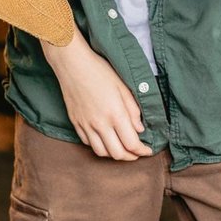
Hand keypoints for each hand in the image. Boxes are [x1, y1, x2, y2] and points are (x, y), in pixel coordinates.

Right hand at [43, 31, 151, 160]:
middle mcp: (100, 124)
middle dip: (130, 157)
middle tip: (137, 153)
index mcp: (115, 114)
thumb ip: (133, 110)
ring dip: (114, 155)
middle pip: (117, 153)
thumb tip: (140, 129)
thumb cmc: (99, 71)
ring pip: (101, 152)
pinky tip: (105, 140)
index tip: (148, 150)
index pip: (131, 143)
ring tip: (122, 149)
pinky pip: (87, 143)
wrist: (72, 64)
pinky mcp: (75, 123)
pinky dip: (99, 146)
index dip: (142, 151)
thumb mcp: (123, 86)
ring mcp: (86, 125)